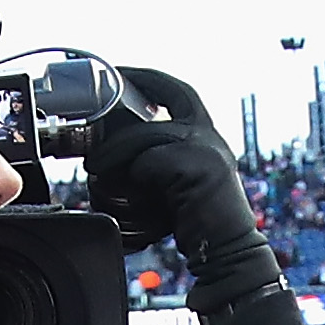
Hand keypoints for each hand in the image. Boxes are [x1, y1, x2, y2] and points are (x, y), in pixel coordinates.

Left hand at [83, 68, 273, 309]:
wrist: (228, 252)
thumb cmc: (199, 223)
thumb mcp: (177, 184)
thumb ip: (155, 164)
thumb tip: (111, 160)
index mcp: (206, 135)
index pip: (178, 92)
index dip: (149, 79)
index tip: (119, 72)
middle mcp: (209, 136)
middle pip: (158, 103)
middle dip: (126, 96)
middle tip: (96, 106)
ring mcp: (206, 150)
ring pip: (146, 137)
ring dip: (114, 154)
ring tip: (96, 172)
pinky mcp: (198, 170)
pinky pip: (150, 163)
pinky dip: (136, 180)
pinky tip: (136, 199)